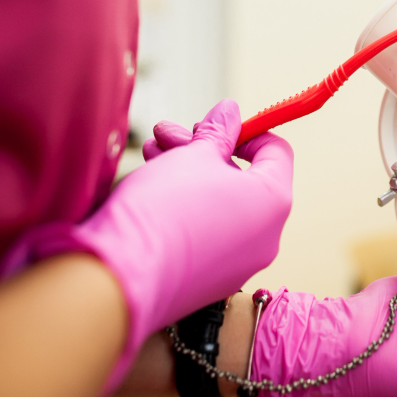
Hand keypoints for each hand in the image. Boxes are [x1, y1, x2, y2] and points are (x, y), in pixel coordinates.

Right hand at [5, 99, 293, 391]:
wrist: (119, 279)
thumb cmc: (163, 210)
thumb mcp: (193, 155)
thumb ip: (218, 132)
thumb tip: (230, 113)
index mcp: (273, 203)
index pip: (276, 152)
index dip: (247, 131)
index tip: (214, 126)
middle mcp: (266, 238)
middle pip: (245, 179)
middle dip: (206, 150)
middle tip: (170, 134)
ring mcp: (239, 265)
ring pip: (222, 206)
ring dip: (189, 174)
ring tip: (152, 153)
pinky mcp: (210, 283)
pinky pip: (208, 235)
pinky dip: (187, 209)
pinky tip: (152, 187)